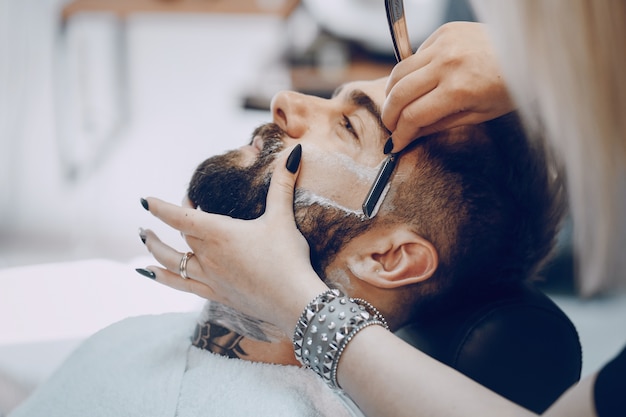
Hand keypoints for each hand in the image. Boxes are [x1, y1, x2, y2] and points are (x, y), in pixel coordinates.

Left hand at [138, 145, 328, 333]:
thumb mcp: (283, 219)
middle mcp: (209, 255)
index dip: (161, 207)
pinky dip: (161, 277)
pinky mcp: (216, 294)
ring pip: (172, 261)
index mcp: (220, 233)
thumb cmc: (288, 259)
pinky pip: (181, 285)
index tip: (144, 200)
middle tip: (186, 205)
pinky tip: (147, 273)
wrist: (294, 302)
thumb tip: (294, 154)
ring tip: (144, 237)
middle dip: (176, 218)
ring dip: (155, 248)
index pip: (181, 217)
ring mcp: (210, 277)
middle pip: (182, 234)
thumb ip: (282, 185)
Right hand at [382, 22, 514, 152]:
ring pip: (398, 72)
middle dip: (389, 116)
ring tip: (396, 108)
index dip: (399, 134)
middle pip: (398, 94)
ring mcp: (444, 44)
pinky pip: (414, 56)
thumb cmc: (510, 86)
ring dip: (391, 94)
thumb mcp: (478, 115)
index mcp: (459, 89)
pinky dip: (409, 73)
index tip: (395, 144)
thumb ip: (440, 125)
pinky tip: (417, 84)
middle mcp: (448, 63)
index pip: (413, 116)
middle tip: (391, 127)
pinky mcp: (444, 32)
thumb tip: (410, 134)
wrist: (530, 51)